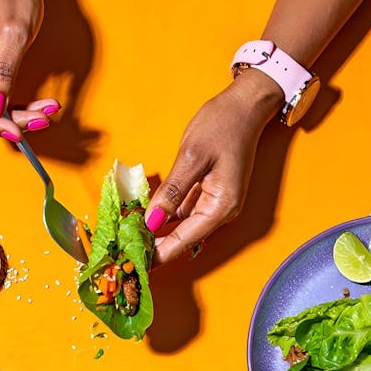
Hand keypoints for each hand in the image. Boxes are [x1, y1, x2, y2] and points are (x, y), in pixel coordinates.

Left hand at [147, 70, 282, 264]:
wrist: (244, 106)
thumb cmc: (222, 125)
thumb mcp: (192, 156)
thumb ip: (172, 191)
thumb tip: (152, 221)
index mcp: (221, 206)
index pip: (185, 239)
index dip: (160, 253)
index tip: (136, 264)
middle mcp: (221, 211)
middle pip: (184, 237)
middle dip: (156, 245)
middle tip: (125, 251)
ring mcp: (216, 203)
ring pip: (182, 225)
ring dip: (158, 231)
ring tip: (129, 237)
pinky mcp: (209, 193)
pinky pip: (184, 210)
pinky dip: (165, 214)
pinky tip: (144, 216)